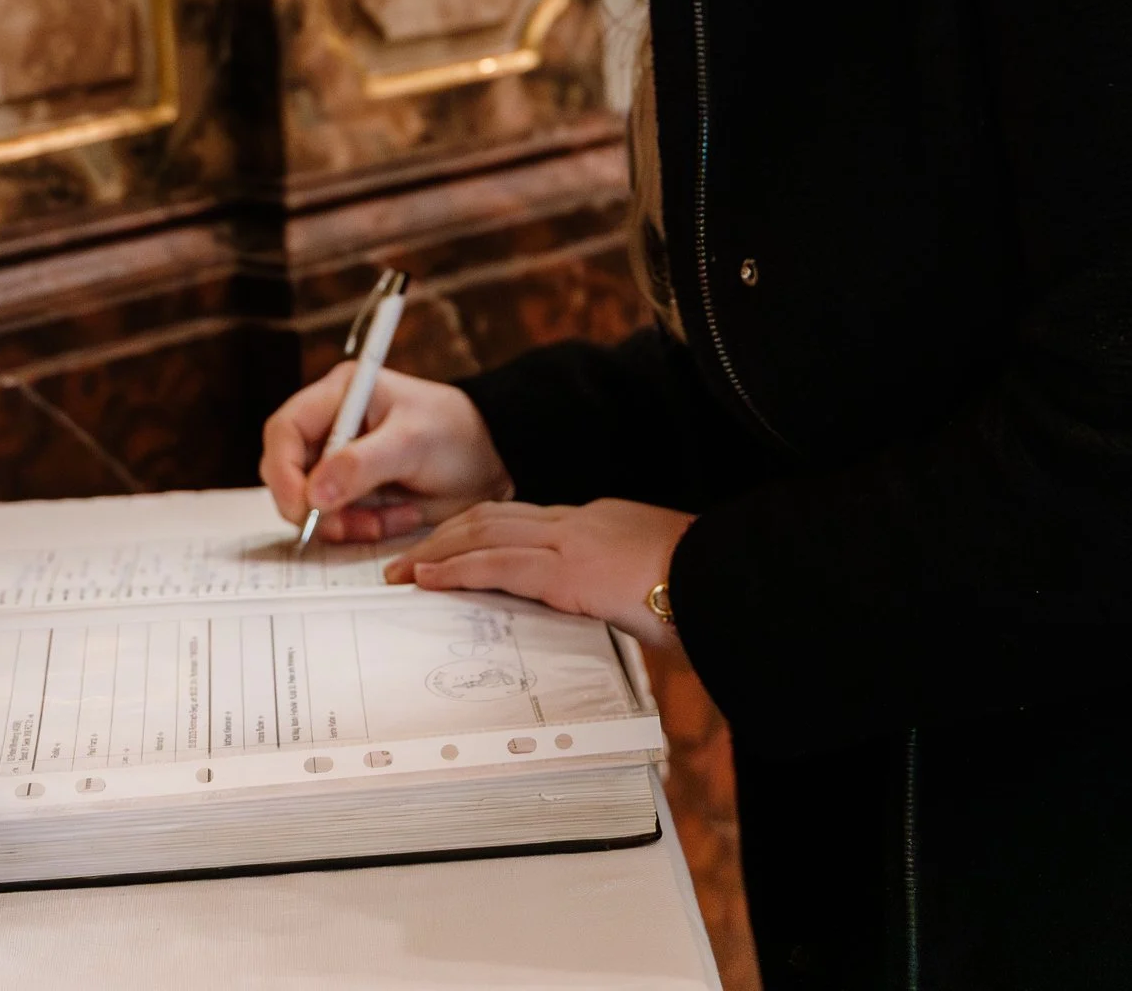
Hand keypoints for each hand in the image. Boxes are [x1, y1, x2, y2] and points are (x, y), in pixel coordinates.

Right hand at [260, 366, 513, 542]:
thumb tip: (314, 494)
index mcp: (340, 396)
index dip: (283, 469)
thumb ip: (362, 465)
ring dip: (343, 522)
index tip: (301, 505)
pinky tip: (400, 516)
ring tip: (389, 519)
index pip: (285, 429)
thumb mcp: (412, 443)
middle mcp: (332, 427)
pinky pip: (338, 522)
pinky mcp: (354, 494)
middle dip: (312, 505)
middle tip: (343, 525)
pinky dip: (363, 529)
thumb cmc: (456, 434)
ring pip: (310, 504)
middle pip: (288, 471)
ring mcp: (340, 463)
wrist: (491, 463)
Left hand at [384, 498, 694, 646]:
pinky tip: (429, 580)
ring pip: (484, 534)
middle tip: (405, 561)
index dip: (475, 534)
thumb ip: (618, 592)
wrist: (728, 578)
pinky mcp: (569, 571)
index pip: (520, 522)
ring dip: (435, 552)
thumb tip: (608, 614)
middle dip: (442, 537)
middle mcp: (576, 523)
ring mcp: (571, 542)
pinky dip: (456, 570)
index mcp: (594, 525)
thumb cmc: (701, 589)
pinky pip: (499, 565)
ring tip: (402, 572)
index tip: (447, 550)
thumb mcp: (649, 586)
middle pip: (490, 518)